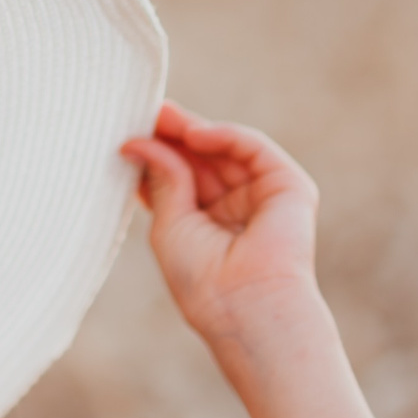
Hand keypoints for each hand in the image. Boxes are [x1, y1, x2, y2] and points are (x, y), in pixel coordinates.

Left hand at [120, 102, 319, 347]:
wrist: (244, 304)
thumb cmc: (201, 279)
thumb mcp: (169, 223)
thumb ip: (161, 179)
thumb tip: (137, 142)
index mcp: (205, 224)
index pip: (180, 178)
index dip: (157, 155)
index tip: (129, 135)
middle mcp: (234, 208)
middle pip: (201, 160)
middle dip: (173, 136)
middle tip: (145, 113)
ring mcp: (262, 196)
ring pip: (225, 150)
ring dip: (193, 130)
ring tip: (162, 117)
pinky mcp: (288, 186)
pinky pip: (253, 149)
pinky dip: (225, 136)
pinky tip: (195, 134)